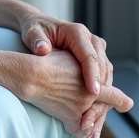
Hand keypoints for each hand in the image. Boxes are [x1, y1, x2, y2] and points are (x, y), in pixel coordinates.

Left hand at [17, 13, 124, 136]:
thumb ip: (36, 40)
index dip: (92, 74)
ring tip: (96, 112)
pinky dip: (103, 90)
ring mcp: (94, 48)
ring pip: (106, 70)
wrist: (39, 25)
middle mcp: (89, 39)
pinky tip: (95, 106)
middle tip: (95, 108)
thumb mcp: (32, 33)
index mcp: (76, 32)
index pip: (89, 55)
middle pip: (103, 64)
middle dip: (102, 87)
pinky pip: (103, 74)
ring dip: (106, 91)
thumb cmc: (34, 29)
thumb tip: (43, 49)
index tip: (92, 92)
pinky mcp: (94, 57)